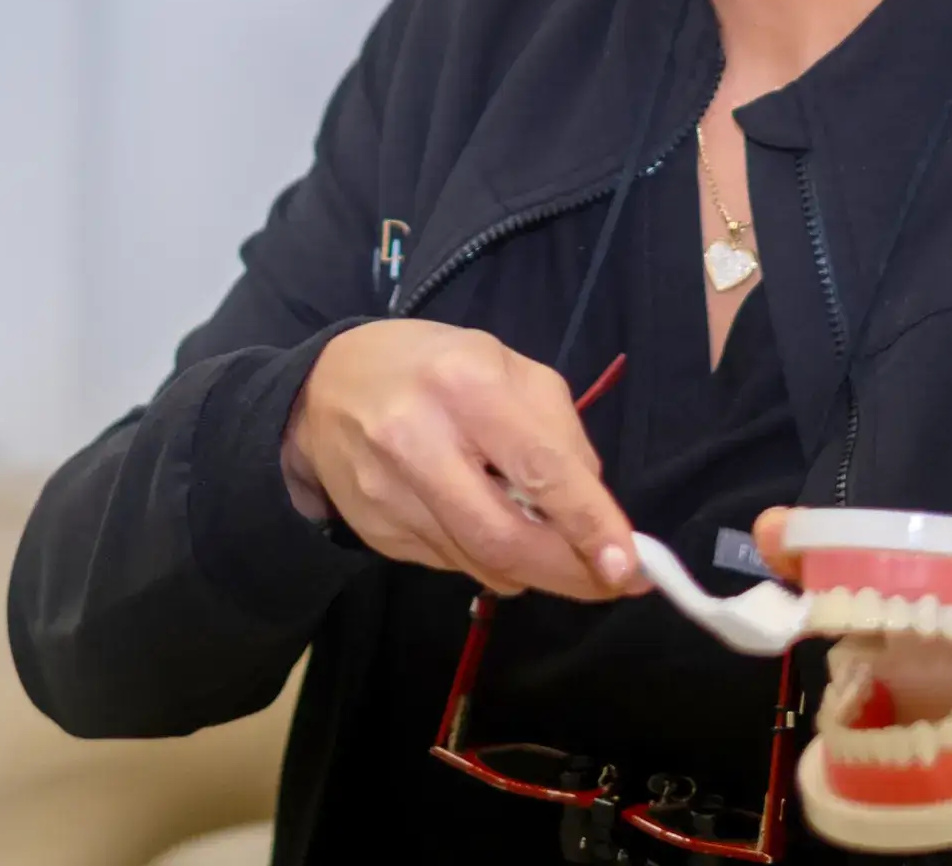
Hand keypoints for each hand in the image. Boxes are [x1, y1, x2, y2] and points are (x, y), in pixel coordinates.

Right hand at [280, 321, 645, 601]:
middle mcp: (418, 441)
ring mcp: (388, 493)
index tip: (627, 568)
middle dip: (569, 573)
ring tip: (545, 543)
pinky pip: (449, 564)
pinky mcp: (374, 530)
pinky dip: (484, 558)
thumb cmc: (433, 367)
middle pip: (504, 539)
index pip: (540, 470)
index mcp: (464, 385)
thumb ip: (558, 434)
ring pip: (480, 563)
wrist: (324, 387)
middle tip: (608, 583)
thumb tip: (594, 512)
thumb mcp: (506, 367)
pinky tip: (481, 523)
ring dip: (529, 568)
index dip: (589, 525)